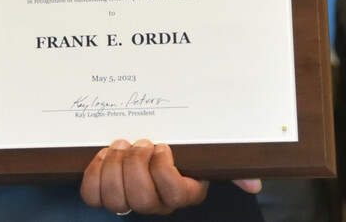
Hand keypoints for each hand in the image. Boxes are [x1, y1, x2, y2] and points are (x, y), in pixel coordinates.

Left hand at [80, 140, 260, 214]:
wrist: (149, 148)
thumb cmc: (180, 154)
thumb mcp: (206, 159)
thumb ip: (231, 170)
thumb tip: (253, 183)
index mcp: (182, 194)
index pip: (173, 195)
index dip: (163, 170)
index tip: (162, 146)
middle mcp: (156, 204)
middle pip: (141, 198)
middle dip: (135, 164)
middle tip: (138, 142)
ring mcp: (129, 201)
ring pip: (115, 199)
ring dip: (114, 167)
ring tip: (120, 146)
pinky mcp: (104, 193)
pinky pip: (92, 196)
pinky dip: (94, 173)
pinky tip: (103, 156)